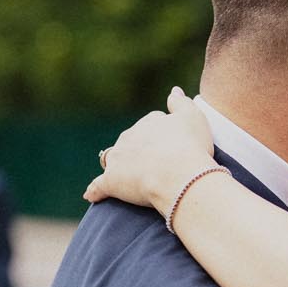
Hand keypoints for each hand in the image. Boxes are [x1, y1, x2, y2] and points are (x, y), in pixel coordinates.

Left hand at [84, 87, 217, 213]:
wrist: (179, 175)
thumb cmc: (191, 147)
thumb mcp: (194, 117)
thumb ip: (181, 103)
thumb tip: (173, 90)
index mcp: (149, 122)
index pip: (152, 124)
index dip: (163, 136)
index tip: (174, 147)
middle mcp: (129, 137)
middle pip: (131, 142)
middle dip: (139, 151)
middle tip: (158, 166)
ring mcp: (118, 159)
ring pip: (113, 160)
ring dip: (118, 167)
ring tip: (127, 178)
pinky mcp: (111, 182)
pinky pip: (99, 186)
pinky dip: (96, 190)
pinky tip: (93, 195)